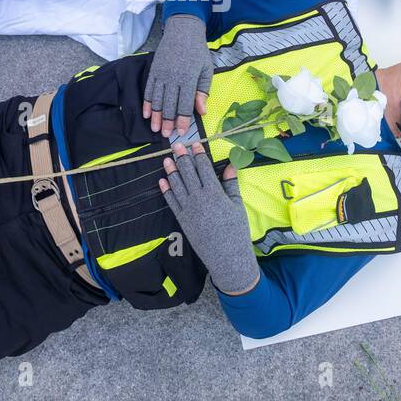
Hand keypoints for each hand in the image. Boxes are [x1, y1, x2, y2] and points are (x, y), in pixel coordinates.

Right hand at [143, 13, 212, 135]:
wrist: (183, 30)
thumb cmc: (198, 52)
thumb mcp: (206, 70)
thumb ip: (203, 91)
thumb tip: (202, 112)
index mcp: (189, 79)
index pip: (184, 104)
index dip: (182, 120)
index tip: (181, 132)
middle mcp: (173, 77)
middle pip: (169, 104)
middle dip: (168, 122)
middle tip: (166, 135)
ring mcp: (162, 74)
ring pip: (157, 99)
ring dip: (156, 116)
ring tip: (155, 129)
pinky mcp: (154, 70)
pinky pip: (149, 90)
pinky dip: (147, 103)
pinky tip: (147, 114)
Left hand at [160, 143, 258, 294]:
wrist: (227, 257)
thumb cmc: (237, 230)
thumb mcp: (237, 205)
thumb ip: (231, 184)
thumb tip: (230, 165)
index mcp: (214, 193)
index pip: (204, 168)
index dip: (198, 155)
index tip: (194, 144)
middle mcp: (199, 199)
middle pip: (188, 173)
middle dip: (181, 157)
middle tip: (176, 144)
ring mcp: (188, 209)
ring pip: (177, 185)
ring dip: (171, 171)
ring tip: (166, 159)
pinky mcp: (182, 219)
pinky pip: (171, 202)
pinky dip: (166, 190)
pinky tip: (162, 180)